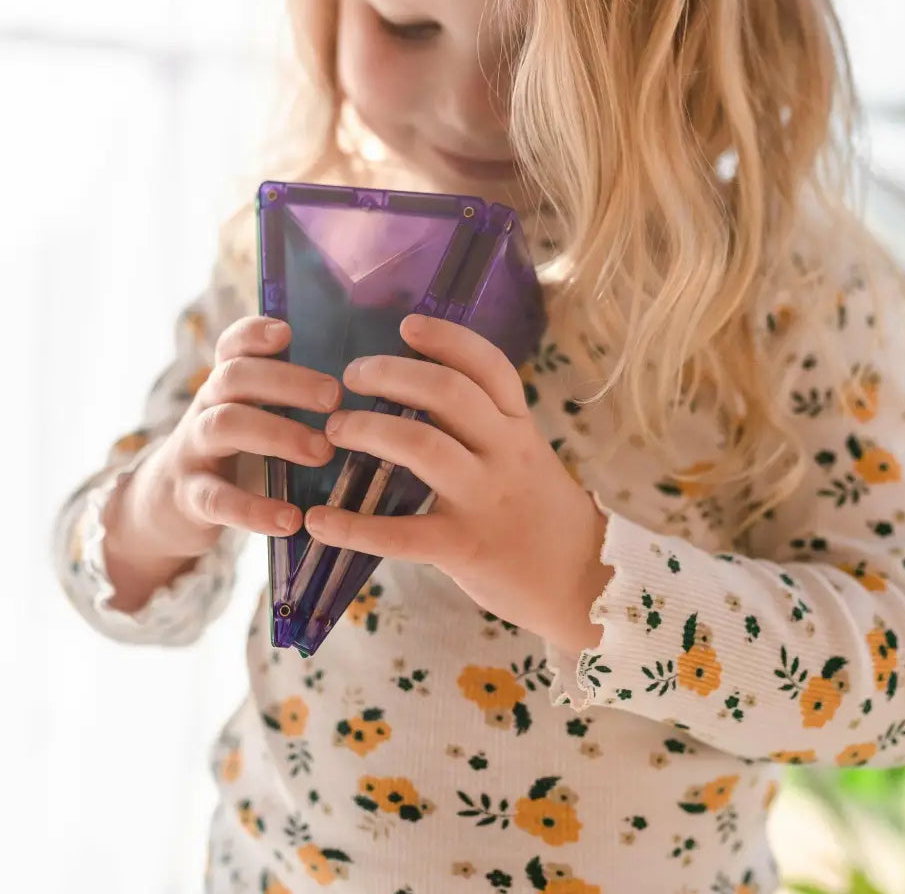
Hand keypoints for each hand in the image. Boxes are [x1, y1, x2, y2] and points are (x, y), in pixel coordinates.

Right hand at [149, 316, 341, 554]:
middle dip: (286, 382)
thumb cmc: (238, 452)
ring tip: (323, 452)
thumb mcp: (257, 415)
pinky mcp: (189, 496)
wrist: (168, 505)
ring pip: (225, 425)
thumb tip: (374, 385)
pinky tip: (291, 520)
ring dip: (277, 434)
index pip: (233, 345)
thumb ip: (296, 398)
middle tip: (334, 397)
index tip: (287, 332)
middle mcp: (208, 406)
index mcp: (229, 384)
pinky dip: (255, 509)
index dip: (254, 332)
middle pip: (235, 377)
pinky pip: (217, 498)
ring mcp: (194, 449)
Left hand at [303, 314, 610, 652]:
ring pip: (421, 447)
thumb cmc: (544, 513)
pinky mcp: (464, 546)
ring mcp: (485, 498)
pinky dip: (353, 526)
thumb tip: (421, 393)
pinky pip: (400, 533)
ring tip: (334, 429)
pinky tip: (319, 520)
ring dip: (368, 429)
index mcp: (520, 427)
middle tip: (352, 375)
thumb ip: (486, 428)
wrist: (583, 580)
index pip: (489, 367)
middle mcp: (505, 453)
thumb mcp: (528, 457)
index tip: (406, 325)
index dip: (448, 339)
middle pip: (447, 393)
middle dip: (391, 374)